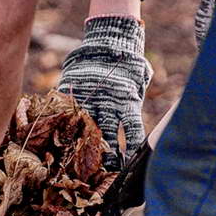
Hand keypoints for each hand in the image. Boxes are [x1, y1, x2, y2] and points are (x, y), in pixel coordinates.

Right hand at [60, 15, 151, 169]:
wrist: (107, 40)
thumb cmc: (129, 63)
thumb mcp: (141, 82)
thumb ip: (139, 103)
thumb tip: (151, 116)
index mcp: (128, 100)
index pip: (132, 132)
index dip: (131, 150)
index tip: (130, 164)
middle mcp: (108, 102)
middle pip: (107, 138)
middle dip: (107, 158)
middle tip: (107, 174)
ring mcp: (88, 97)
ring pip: (84, 129)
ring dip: (85, 148)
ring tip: (84, 166)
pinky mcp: (71, 92)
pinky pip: (67, 114)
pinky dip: (65, 129)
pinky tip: (63, 143)